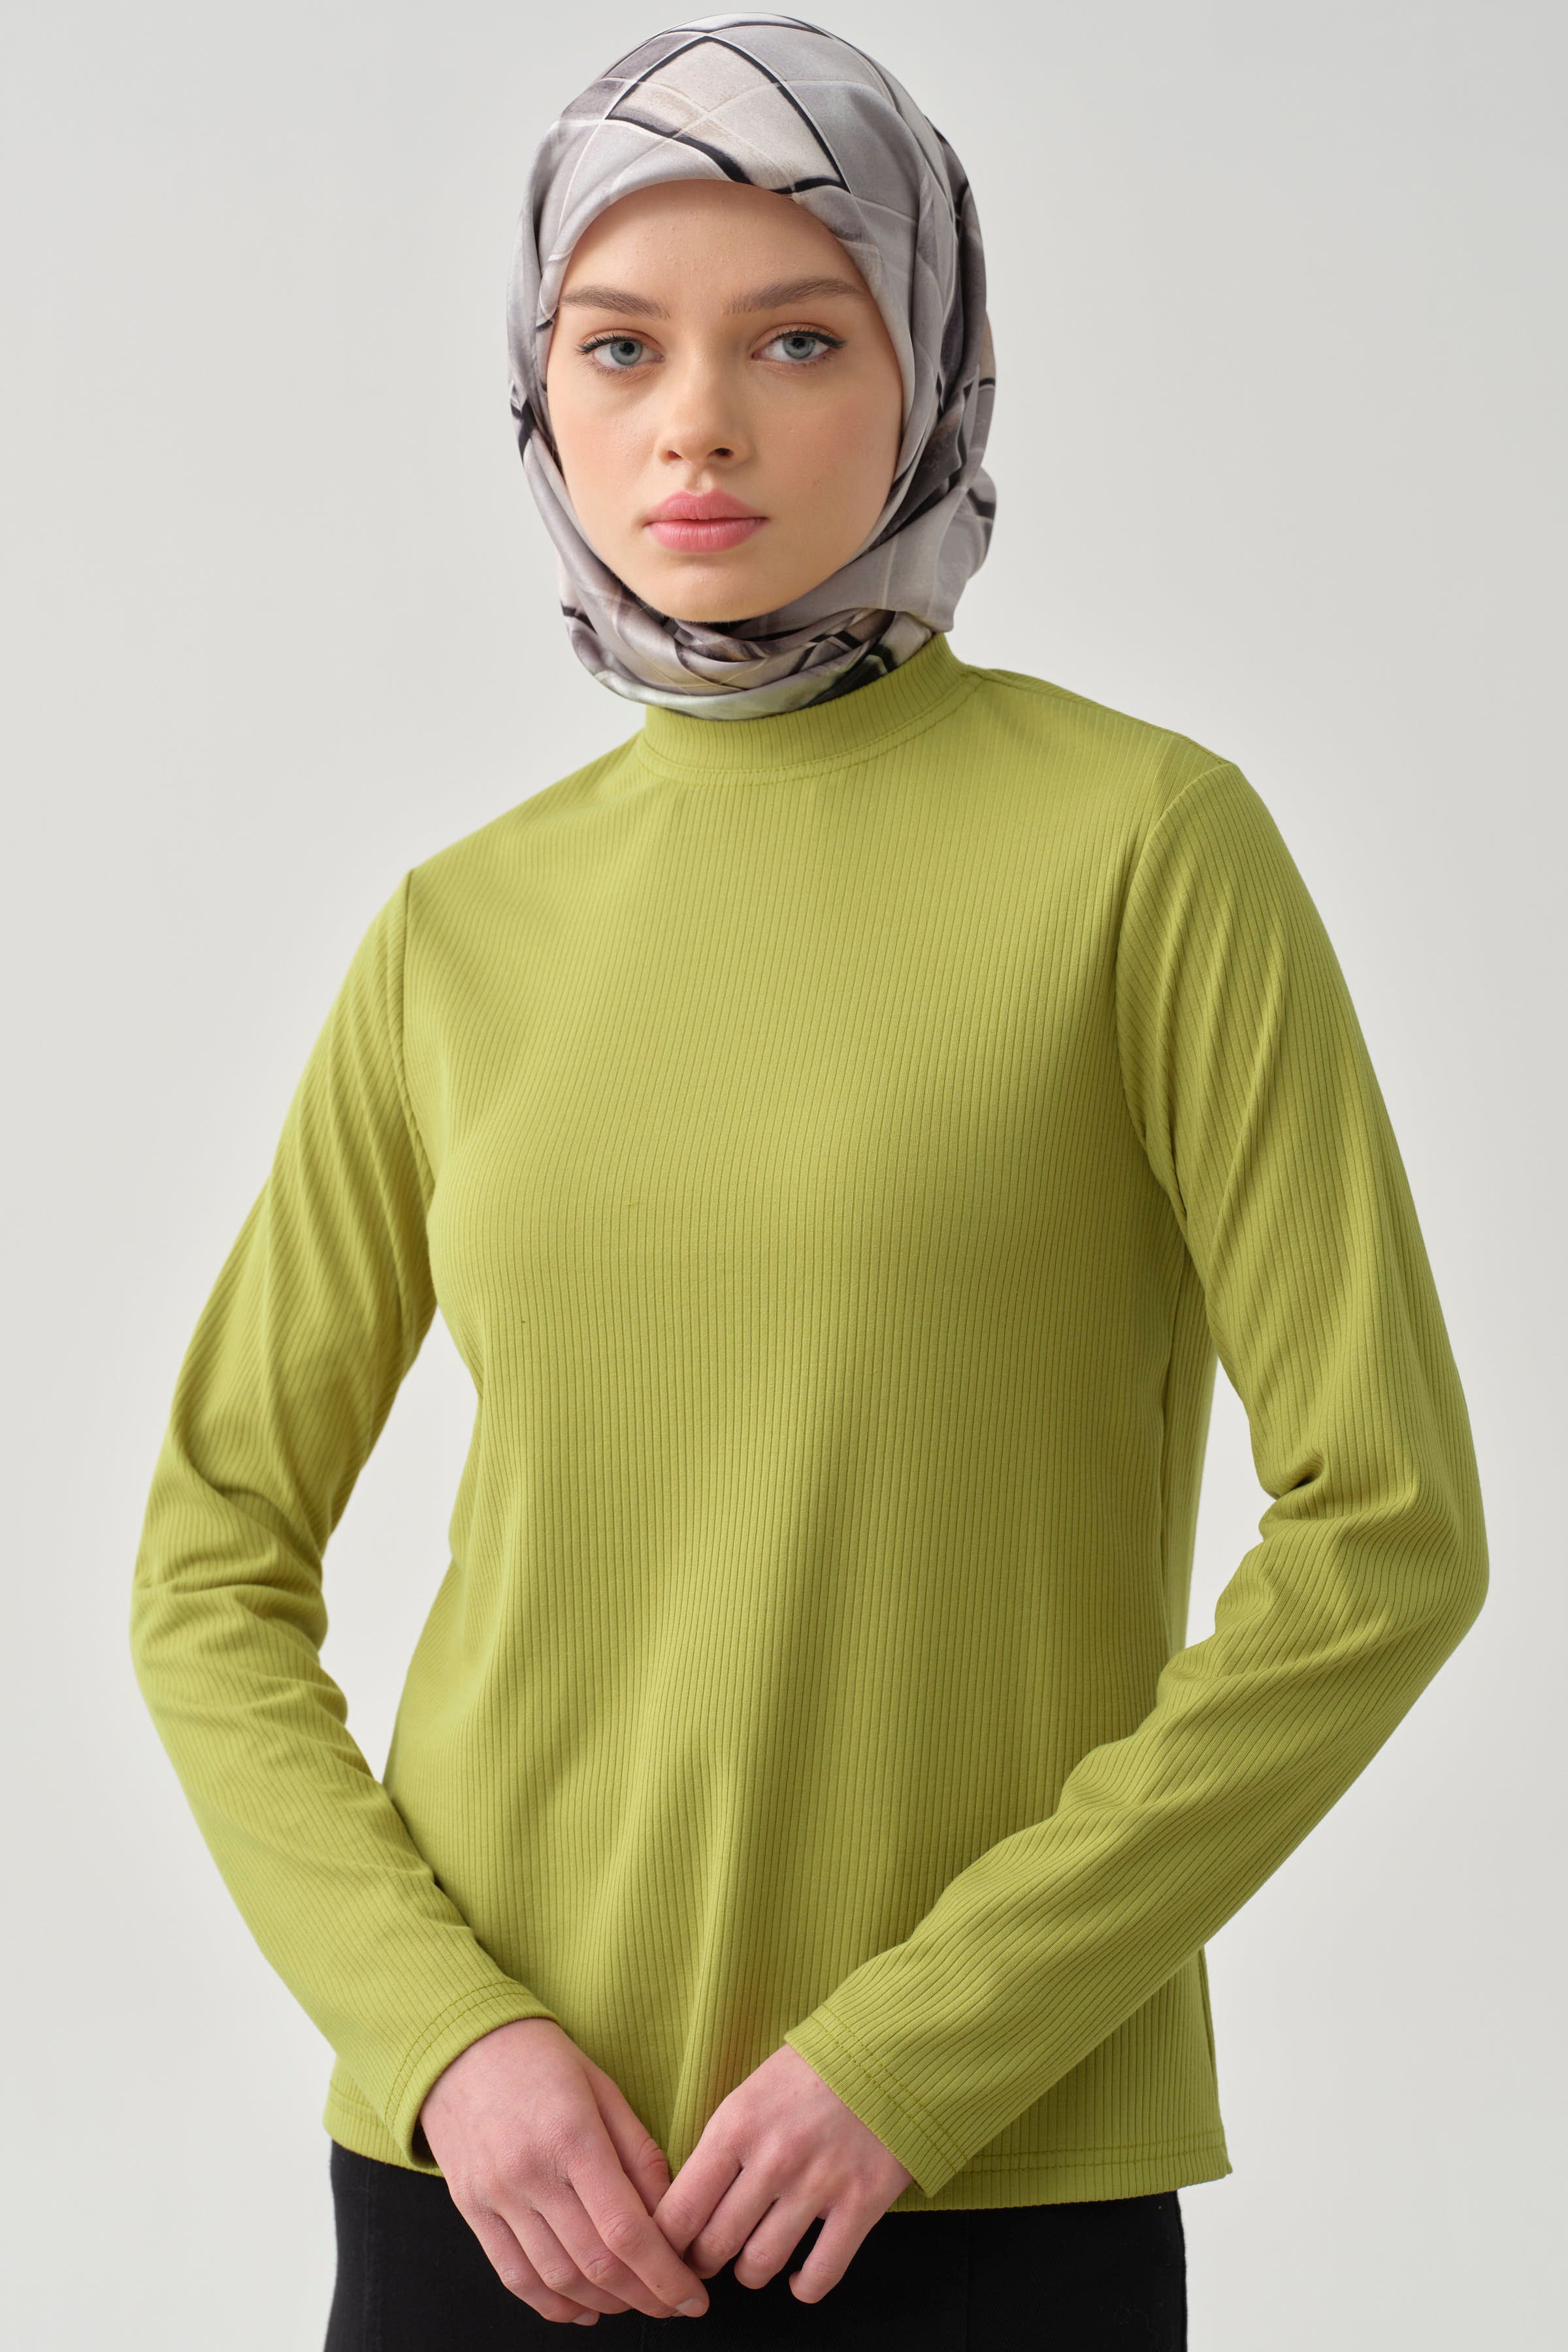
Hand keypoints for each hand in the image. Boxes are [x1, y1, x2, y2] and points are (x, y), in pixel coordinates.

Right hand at [419, 2017, 711, 2326]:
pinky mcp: (472, 2211)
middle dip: (646, 2297)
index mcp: (572, 2136)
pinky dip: (554, 2305)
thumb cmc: (542, 2061)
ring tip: (638, 2303)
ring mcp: (495, 2197)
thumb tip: (672, 2217)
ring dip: (605, 2304)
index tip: (695, 2298)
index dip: (666, 2274)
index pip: (625, 2229)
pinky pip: (515, 2276)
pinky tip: (586, 2309)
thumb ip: (640, 2154)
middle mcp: (530, 2173)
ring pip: (558, 2279)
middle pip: (596, 2264)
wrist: (460, 2046)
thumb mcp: (604, 2089)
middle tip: (676, 2305)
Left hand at [651, 2043, 914, 2304]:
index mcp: (736, 2125)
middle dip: (703, 2262)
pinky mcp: (861, 2203)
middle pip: (715, 2245)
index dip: (667, 2244)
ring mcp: (818, 2185)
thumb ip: (723, 2144)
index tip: (669, 2250)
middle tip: (705, 2260)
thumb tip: (692, 2201)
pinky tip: (797, 2277)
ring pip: (760, 2264)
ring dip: (750, 2272)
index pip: (679, 2211)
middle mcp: (772, 2160)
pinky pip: (820, 2273)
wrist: (889, 2049)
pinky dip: (803, 2287)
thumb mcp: (751, 2091)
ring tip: (752, 2260)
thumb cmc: (814, 2069)